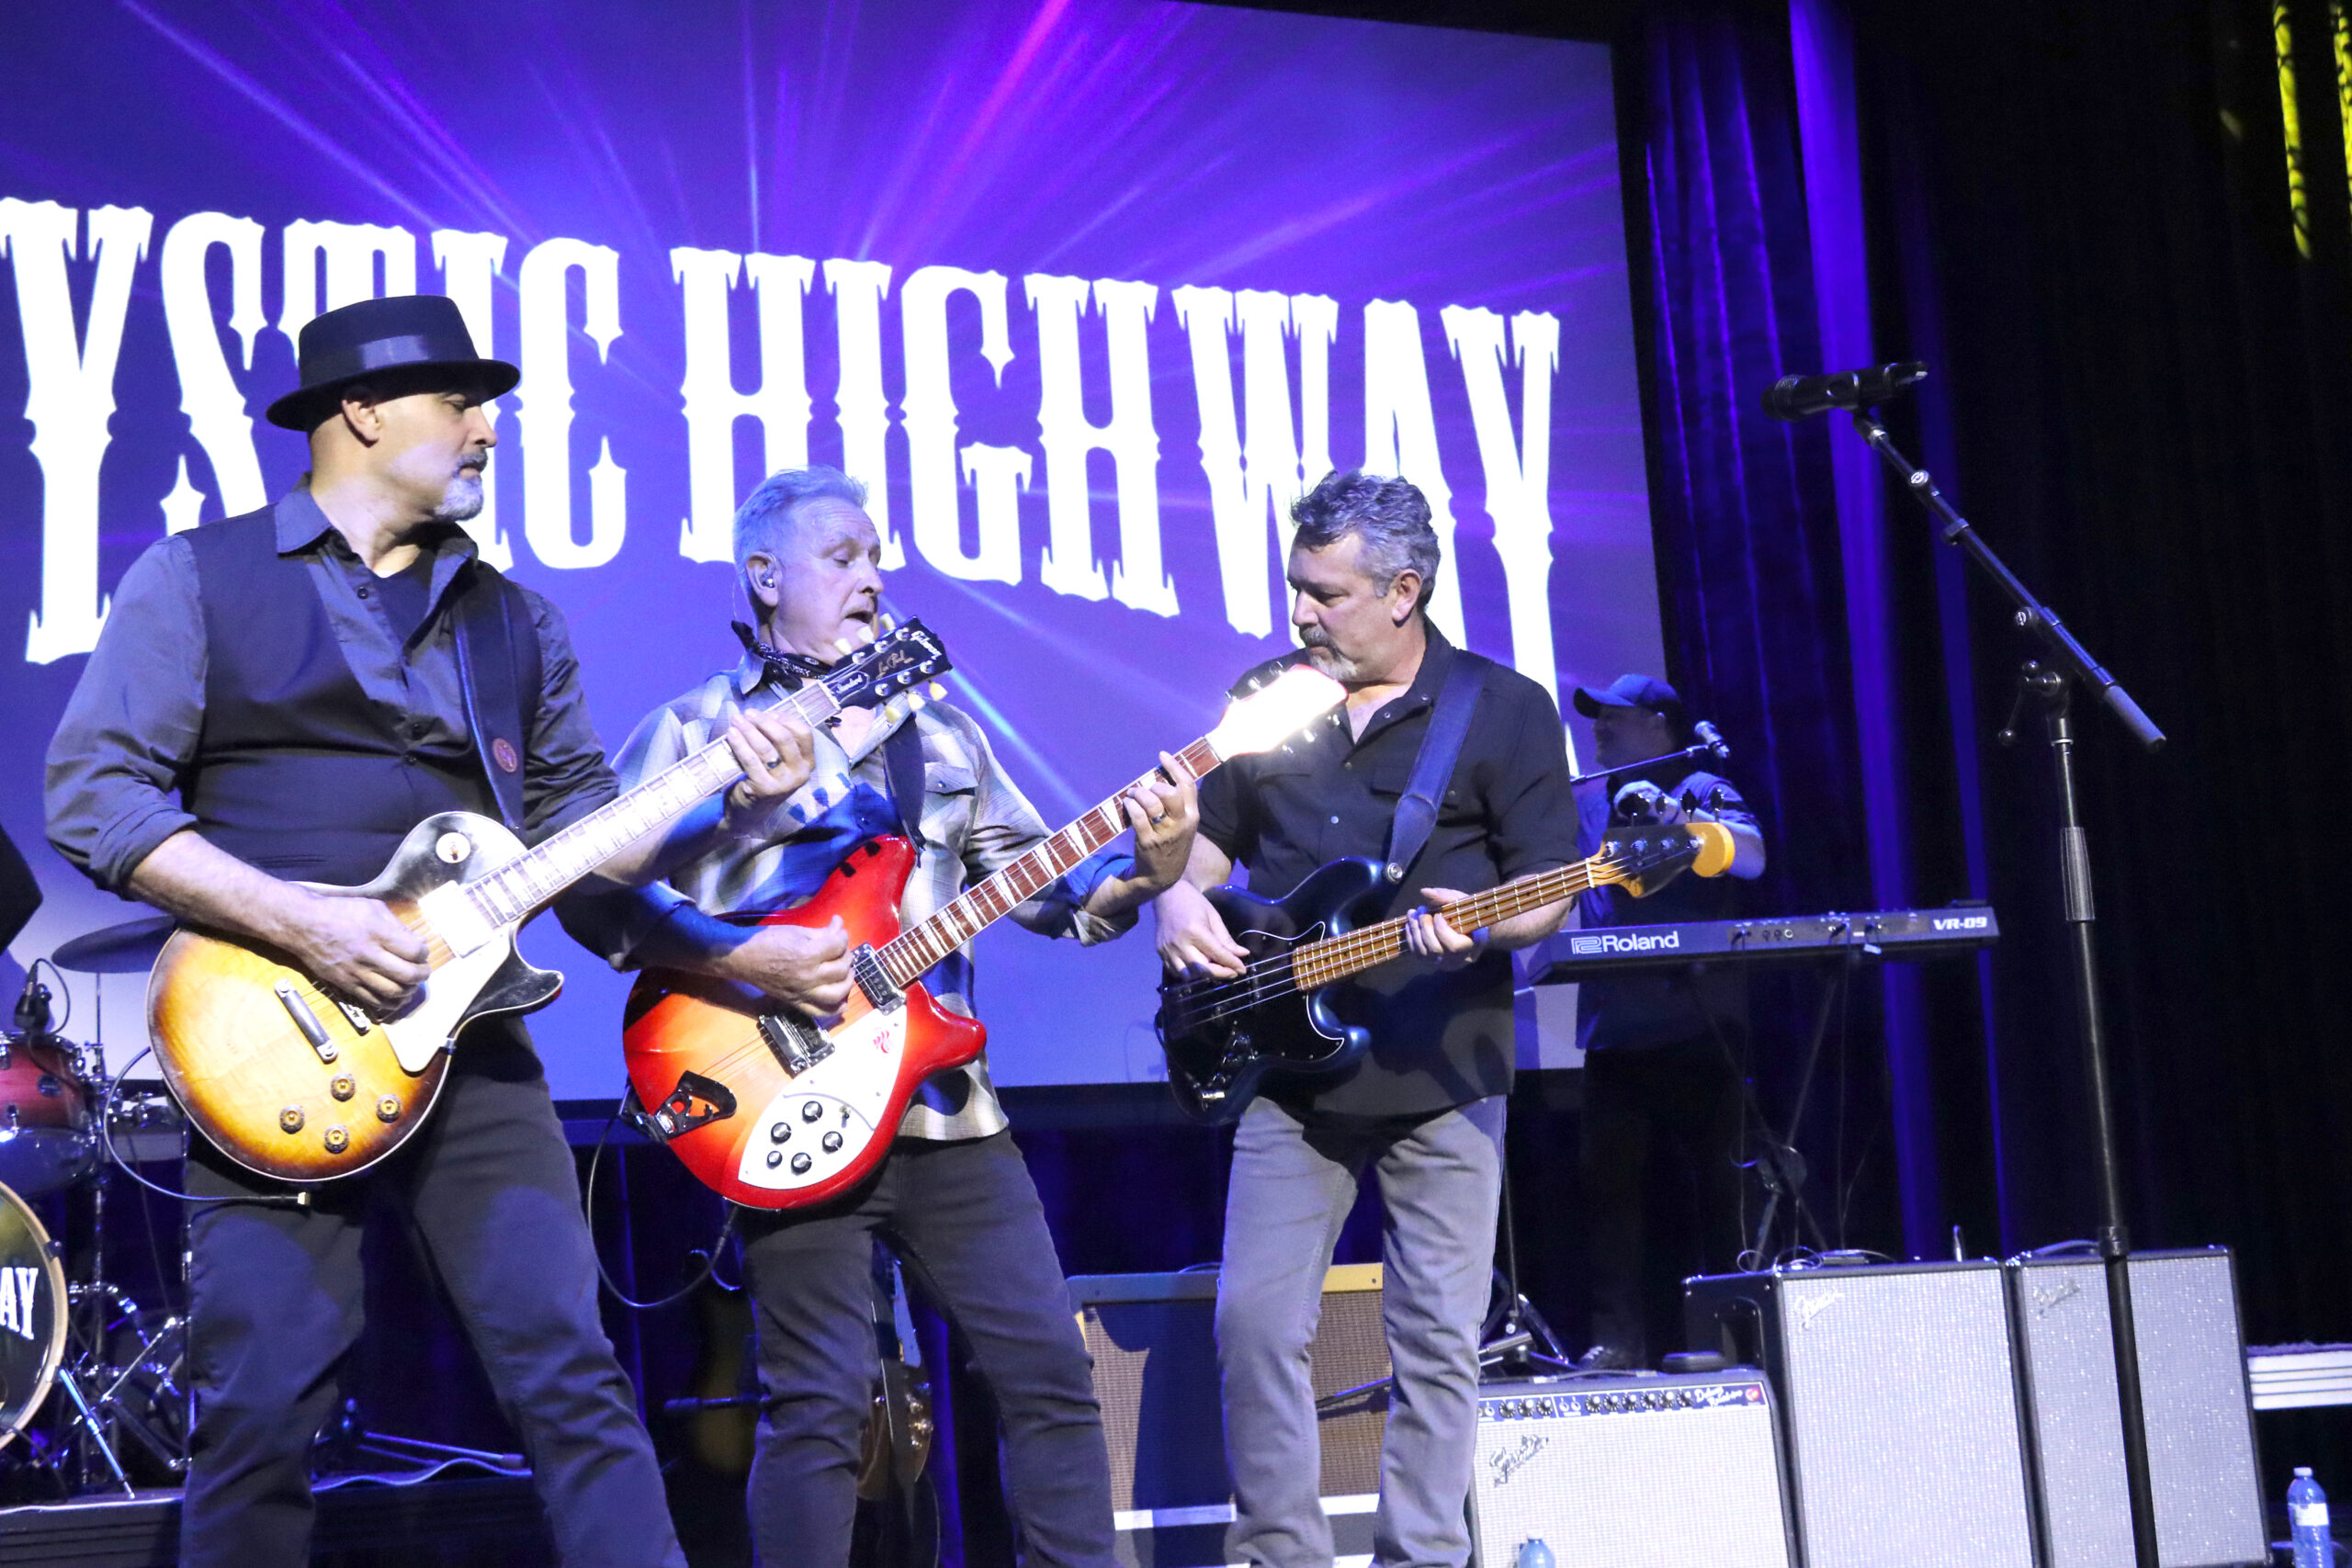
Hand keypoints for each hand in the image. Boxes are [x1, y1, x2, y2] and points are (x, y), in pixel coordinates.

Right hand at [288, 891, 431, 1010]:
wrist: (304, 926)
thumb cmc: (340, 912)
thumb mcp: (372, 908)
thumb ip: (397, 925)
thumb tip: (418, 942)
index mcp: (378, 933)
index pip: (414, 951)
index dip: (424, 953)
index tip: (421, 951)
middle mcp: (369, 955)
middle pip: (408, 975)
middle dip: (422, 974)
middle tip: (423, 970)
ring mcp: (357, 973)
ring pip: (393, 992)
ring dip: (409, 990)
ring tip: (411, 983)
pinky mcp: (346, 985)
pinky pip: (374, 1000)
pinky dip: (390, 1001)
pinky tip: (396, 995)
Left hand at [722, 707, 816, 823]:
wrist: (748, 813)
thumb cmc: (763, 780)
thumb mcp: (778, 761)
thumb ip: (776, 741)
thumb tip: (761, 714)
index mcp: (807, 763)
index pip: (803, 733)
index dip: (785, 719)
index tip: (768, 713)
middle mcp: (800, 773)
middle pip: (784, 738)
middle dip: (764, 722)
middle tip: (748, 713)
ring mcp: (784, 783)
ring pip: (766, 748)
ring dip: (749, 730)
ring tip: (736, 720)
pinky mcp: (765, 789)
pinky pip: (751, 760)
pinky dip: (739, 744)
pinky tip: (731, 734)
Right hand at [723, 918, 852, 1013]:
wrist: (743, 958)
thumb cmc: (767, 940)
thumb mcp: (797, 931)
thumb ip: (821, 932)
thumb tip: (839, 926)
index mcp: (807, 955)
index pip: (838, 945)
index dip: (842, 935)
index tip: (838, 930)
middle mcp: (808, 977)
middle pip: (841, 968)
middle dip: (846, 955)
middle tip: (840, 949)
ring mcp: (803, 992)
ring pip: (838, 992)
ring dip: (847, 981)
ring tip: (845, 972)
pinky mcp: (796, 1002)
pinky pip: (821, 1011)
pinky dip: (835, 1008)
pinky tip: (843, 1000)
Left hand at [1121, 752, 1198, 893]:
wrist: (1162, 877)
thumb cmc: (1170, 845)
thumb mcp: (1182, 826)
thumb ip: (1178, 805)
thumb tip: (1161, 776)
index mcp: (1193, 816)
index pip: (1187, 785)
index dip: (1174, 767)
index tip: (1162, 755)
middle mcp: (1182, 824)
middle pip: (1170, 793)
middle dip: (1154, 786)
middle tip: (1144, 790)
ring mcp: (1165, 834)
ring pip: (1152, 803)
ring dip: (1138, 794)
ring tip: (1132, 795)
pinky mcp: (1148, 842)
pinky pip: (1138, 816)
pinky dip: (1130, 806)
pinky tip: (1127, 804)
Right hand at [1153, 880, 1247, 978]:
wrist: (1167, 894)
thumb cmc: (1193, 902)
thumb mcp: (1213, 916)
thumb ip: (1226, 939)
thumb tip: (1242, 954)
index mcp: (1195, 931)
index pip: (1217, 954)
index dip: (1231, 964)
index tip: (1242, 969)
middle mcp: (1180, 944)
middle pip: (1202, 970)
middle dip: (1220, 974)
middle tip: (1232, 972)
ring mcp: (1168, 950)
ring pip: (1188, 976)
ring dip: (1203, 976)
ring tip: (1215, 969)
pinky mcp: (1160, 953)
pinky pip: (1176, 972)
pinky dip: (1189, 974)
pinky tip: (1198, 967)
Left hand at [1400, 887, 1486, 971]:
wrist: (1469, 929)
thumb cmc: (1468, 914)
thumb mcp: (1461, 902)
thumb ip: (1445, 897)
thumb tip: (1424, 892)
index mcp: (1472, 946)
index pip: (1453, 946)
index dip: (1441, 930)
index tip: (1437, 914)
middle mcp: (1458, 960)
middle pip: (1435, 950)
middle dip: (1424, 927)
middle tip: (1422, 909)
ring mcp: (1444, 964)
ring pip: (1424, 953)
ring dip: (1415, 931)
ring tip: (1413, 914)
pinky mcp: (1433, 963)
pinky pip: (1417, 955)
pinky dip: (1411, 938)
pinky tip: (1410, 924)